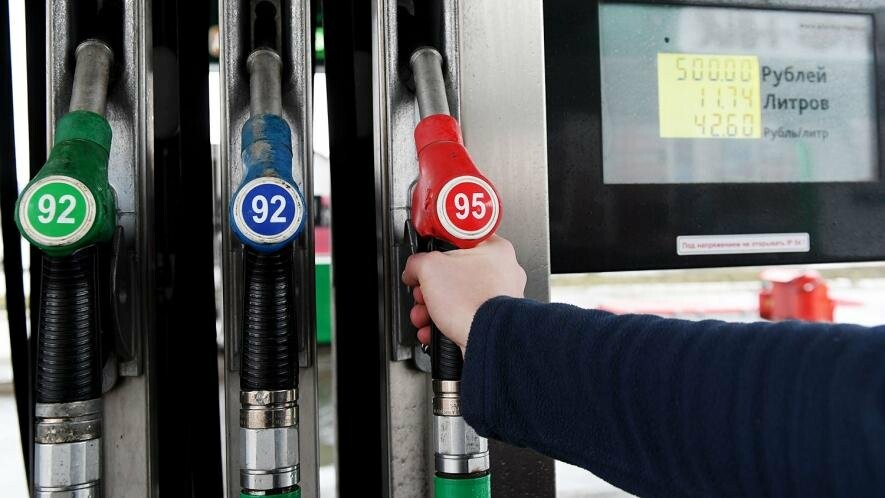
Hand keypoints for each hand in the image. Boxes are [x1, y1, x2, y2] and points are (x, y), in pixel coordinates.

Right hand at [401, 235, 526, 353]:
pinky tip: (434, 330)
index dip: (436, 251)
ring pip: (457, 298)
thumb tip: (413, 269)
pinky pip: (464, 316)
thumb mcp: (429, 267)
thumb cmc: (472, 302)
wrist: (487, 339)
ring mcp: (500, 299)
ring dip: (433, 308)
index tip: (427, 259)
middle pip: (455, 273)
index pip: (460, 240)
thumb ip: (417, 262)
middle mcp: (502, 273)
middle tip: (422, 293)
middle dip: (429, 288)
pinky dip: (445, 324)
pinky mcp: (493, 321)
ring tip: (424, 316)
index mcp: (495, 249)